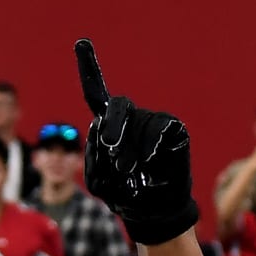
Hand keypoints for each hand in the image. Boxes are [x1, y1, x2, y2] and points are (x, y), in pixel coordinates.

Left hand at [76, 40, 198, 246]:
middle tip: (109, 148)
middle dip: (112, 127)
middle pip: (118, 106)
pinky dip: (150, 145)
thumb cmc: (125, 195)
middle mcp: (131, 120)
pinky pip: (159, 128)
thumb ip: (93, 156)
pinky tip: (149, 161)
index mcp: (109, 128)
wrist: (153, 212)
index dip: (89, 69)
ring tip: (130, 173)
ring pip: (138, 121)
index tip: (80, 43)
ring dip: (130, 149)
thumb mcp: (100, 181)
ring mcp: (154, 122)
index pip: (97, 96)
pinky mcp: (174, 129)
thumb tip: (98, 125)